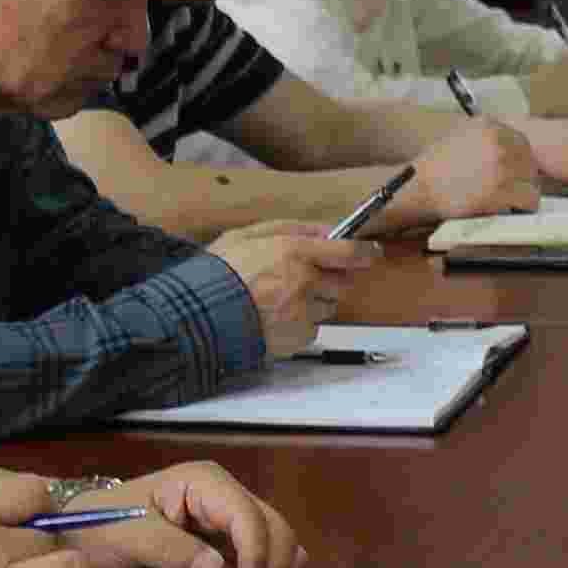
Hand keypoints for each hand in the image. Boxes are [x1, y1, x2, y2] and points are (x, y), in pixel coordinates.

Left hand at [101, 460, 305, 567]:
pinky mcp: (226, 545)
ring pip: (277, 545)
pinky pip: (261, 562)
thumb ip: (170, 549)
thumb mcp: (126, 536)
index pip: (248, 517)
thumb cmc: (100, 529)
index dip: (257, 555)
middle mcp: (225, 497)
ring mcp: (228, 521)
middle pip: (274, 529)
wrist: (82, 540)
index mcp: (205, 484)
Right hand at [210, 221, 370, 351]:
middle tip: (303, 278)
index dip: (365, 252)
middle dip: (329, 280)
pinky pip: (311, 329)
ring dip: (313, 303)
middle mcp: (304, 283)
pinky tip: (272, 319)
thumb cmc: (216, 275)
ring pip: (327, 307)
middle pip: (341, 283)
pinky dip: (298, 325)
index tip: (371, 252)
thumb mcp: (245, 235)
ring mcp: (302, 313)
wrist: (196, 317)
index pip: (349, 252)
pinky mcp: (296, 338)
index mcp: (294, 252)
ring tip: (278, 301)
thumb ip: (289, 228)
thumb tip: (324, 229)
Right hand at [411, 117, 536, 214]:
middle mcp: (497, 141)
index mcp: (489, 125)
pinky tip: (511, 209)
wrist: (416, 187)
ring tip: (510, 202)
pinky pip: (529, 199)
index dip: (520, 162)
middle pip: (529, 162)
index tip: (515, 174)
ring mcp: (500, 165)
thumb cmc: (435, 166)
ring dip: (524, 193)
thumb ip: (486, 138)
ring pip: (532, 181)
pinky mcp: (499, 190)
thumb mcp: (460, 136)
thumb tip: (512, 149)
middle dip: (524, 178)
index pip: (521, 143)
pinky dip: (524, 206)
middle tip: (514, 192)